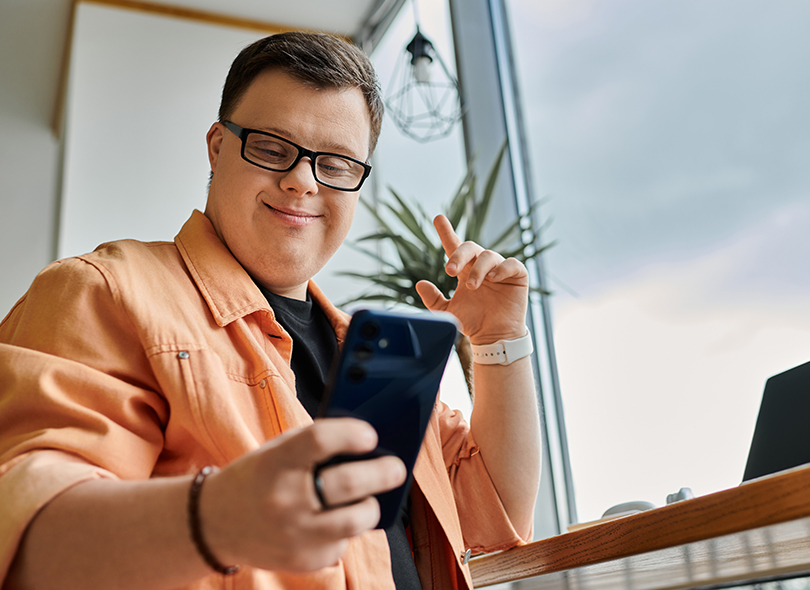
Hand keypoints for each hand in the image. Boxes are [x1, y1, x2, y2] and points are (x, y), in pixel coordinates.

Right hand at [201, 418, 405, 571]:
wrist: (215, 524)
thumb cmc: (258, 477)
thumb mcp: (277, 451)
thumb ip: (316, 445)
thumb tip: (370, 444)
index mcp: (275, 462)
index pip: (319, 440)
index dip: (351, 434)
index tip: (371, 434)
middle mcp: (284, 499)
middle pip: (348, 483)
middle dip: (383, 472)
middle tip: (396, 467)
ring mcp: (294, 535)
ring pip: (355, 519)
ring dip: (371, 506)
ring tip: (371, 497)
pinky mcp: (304, 561)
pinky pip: (343, 542)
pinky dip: (346, 529)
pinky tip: (335, 518)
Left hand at [416, 215, 528, 343]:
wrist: (493, 337)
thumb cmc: (473, 322)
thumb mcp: (448, 312)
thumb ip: (433, 299)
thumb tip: (420, 283)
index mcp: (465, 270)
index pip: (454, 246)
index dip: (446, 232)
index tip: (438, 218)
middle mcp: (481, 266)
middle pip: (470, 247)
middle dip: (458, 255)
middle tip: (450, 270)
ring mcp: (500, 269)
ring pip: (488, 256)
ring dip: (478, 269)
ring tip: (472, 286)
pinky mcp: (517, 275)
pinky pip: (512, 263)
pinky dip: (502, 268)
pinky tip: (494, 278)